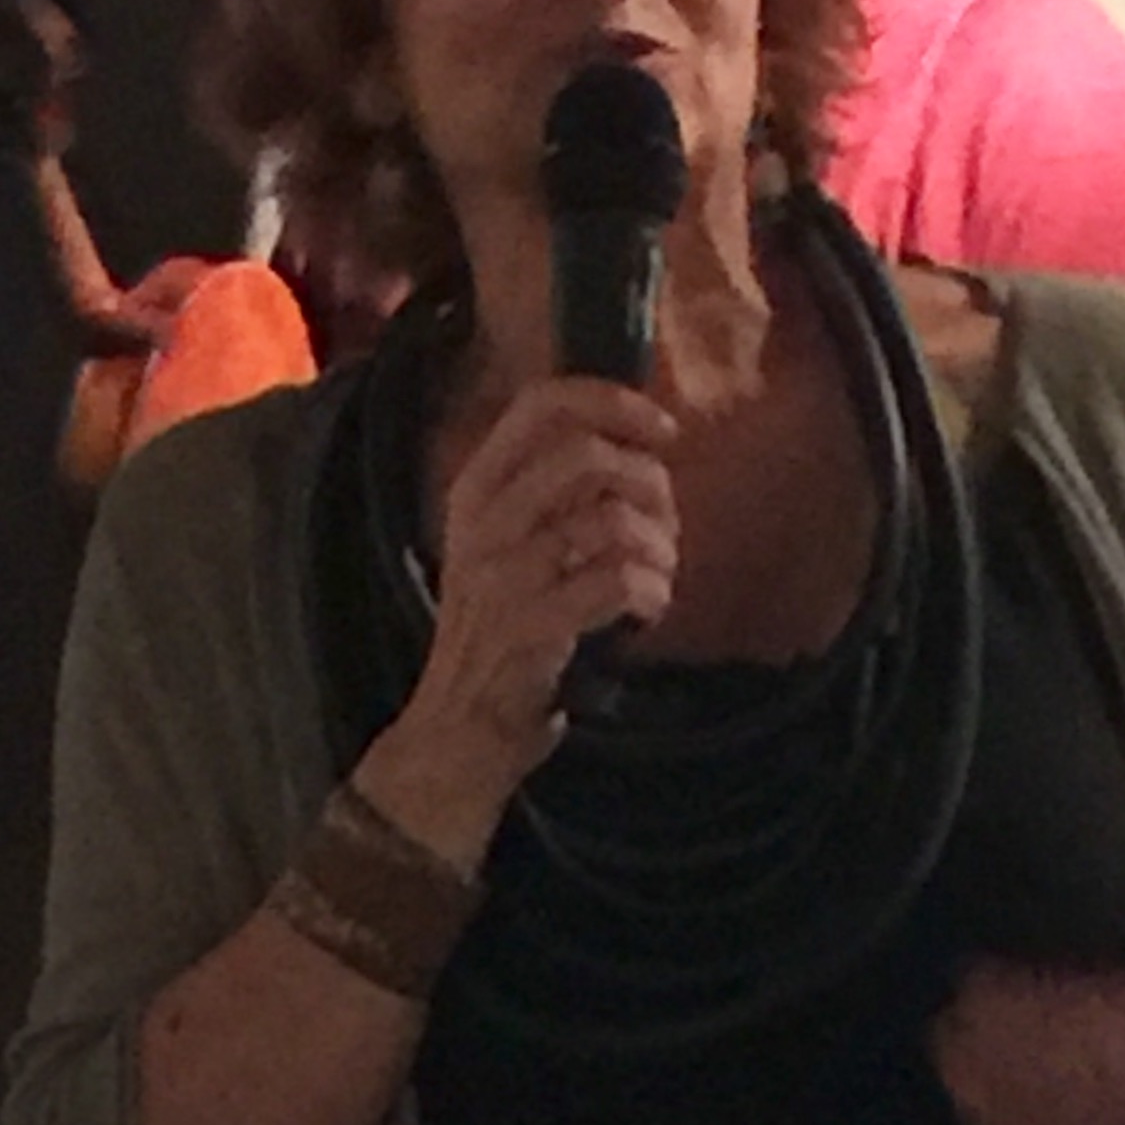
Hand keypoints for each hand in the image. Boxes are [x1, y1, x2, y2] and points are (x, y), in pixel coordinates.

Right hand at [356, 377, 679, 863]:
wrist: (458, 723)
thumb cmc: (499, 623)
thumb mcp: (504, 540)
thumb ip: (551, 490)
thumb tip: (635, 439)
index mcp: (475, 486)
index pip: (541, 404)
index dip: (613, 402)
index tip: (662, 428)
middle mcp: (481, 521)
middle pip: (586, 456)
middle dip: (648, 482)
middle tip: (665, 522)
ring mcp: (502, 574)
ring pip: (611, 520)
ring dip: (660, 546)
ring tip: (660, 572)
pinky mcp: (532, 626)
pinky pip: (619, 581)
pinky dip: (653, 591)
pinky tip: (649, 608)